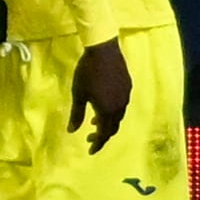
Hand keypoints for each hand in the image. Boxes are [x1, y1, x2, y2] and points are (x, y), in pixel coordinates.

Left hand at [67, 38, 131, 153]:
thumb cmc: (87, 72)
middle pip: (113, 128)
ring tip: (94, 121)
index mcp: (107, 111)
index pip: (104, 134)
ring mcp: (126, 96)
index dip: (97, 144)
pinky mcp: (128, 86)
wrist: (103, 49)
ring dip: (107, 122)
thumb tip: (72, 132)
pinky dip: (112, 111)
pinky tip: (103, 105)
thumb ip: (76, 115)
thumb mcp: (78, 94)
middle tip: (90, 138)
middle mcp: (120, 106)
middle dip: (102, 135)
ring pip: (118, 116)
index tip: (89, 150)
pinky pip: (122, 105)